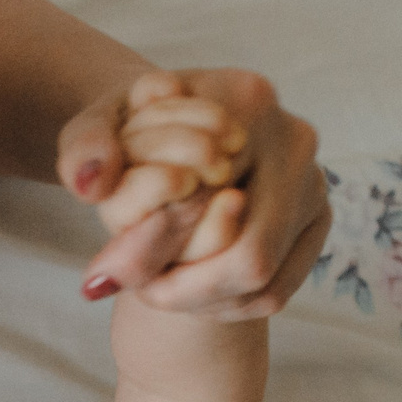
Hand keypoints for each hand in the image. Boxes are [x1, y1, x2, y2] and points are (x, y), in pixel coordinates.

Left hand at [61, 68, 331, 321]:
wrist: (171, 143)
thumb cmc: (130, 137)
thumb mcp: (93, 131)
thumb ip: (83, 149)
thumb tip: (89, 184)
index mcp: (248, 97)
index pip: (209, 197)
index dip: (158, 245)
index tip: (113, 267)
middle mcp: (295, 138)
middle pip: (248, 253)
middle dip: (184, 287)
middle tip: (139, 290)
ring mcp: (314, 184)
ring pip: (263, 280)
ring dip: (203, 300)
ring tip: (160, 290)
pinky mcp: (318, 224)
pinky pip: (276, 291)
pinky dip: (227, 304)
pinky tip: (194, 289)